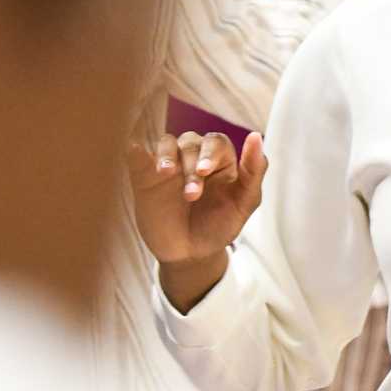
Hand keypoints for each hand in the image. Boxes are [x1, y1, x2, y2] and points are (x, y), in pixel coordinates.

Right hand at [127, 131, 267, 311]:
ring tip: (165, 173)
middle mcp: (194, 158)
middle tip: (191, 194)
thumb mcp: (244, 203)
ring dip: (166, 155)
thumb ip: (254, 171)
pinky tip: (135, 149)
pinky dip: (136, 151)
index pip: (216, 142)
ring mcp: (169, 166)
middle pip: (191, 143)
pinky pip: (138, 157)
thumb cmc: (220, 226)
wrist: (191, 255)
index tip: (204, 172)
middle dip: (191, 165)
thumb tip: (256, 136)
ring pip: (167, 144)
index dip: (210, 153)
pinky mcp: (145, 177)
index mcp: (221, 161)